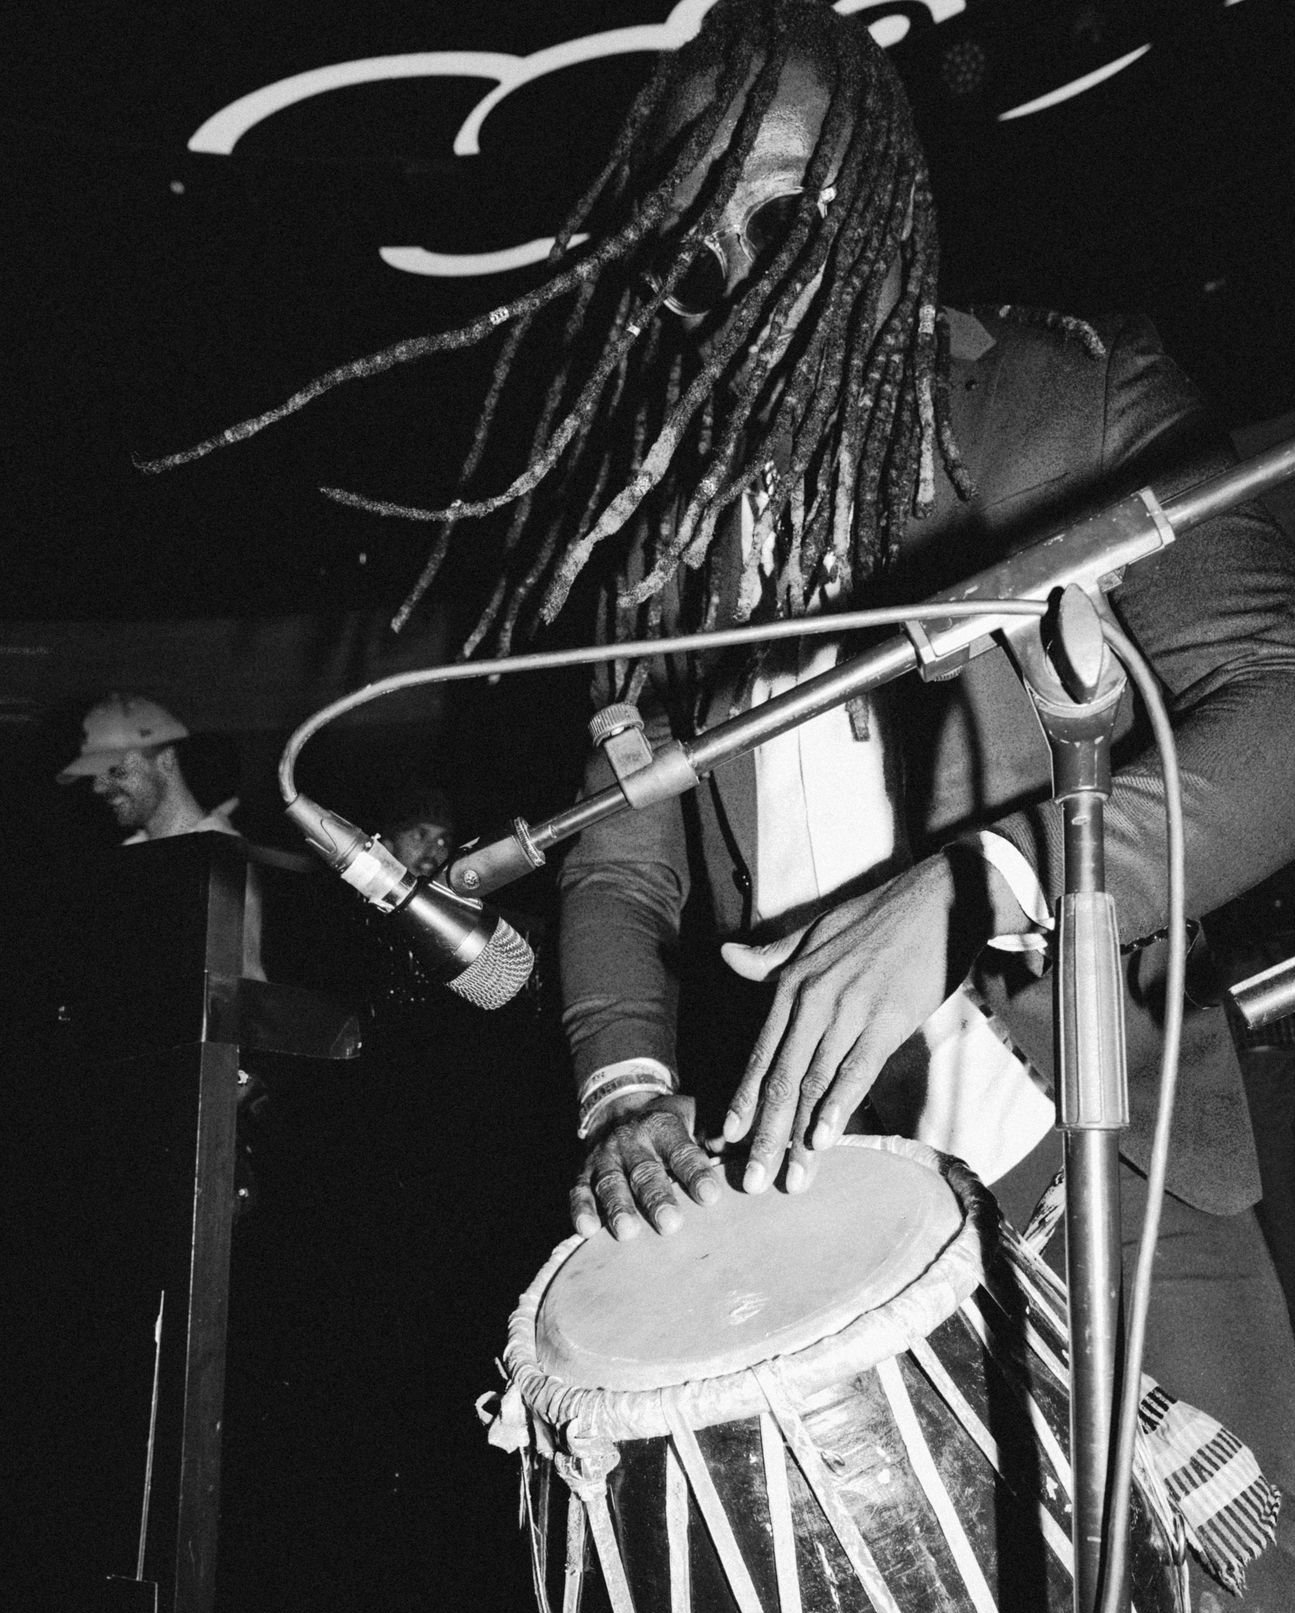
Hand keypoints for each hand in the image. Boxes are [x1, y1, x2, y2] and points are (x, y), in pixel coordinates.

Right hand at [570, 1092, 721, 1239]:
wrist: (621, 1109)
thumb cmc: (672, 1126)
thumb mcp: (697, 1116)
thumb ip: (717, 1130)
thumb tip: (737, 1143)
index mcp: (663, 1126)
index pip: (681, 1150)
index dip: (695, 1172)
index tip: (710, 1196)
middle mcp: (631, 1140)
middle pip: (645, 1171)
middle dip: (656, 1198)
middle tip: (671, 1223)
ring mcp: (606, 1158)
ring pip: (611, 1183)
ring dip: (618, 1207)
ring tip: (628, 1231)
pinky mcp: (585, 1174)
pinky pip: (579, 1191)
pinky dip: (581, 1210)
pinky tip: (587, 1230)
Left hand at [720, 851, 1003, 1197]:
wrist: (938, 900)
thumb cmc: (877, 917)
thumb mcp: (815, 932)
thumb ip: (773, 956)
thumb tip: (727, 956)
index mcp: (793, 983)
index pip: (761, 1053)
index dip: (742, 1099)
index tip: (724, 1138)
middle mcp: (813, 1000)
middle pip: (781, 1078)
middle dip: (763, 1133)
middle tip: (751, 1180)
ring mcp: (850, 1010)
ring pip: (815, 1083)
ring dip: (799, 1135)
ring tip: (789, 1179)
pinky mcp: (888, 1019)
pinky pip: (856, 1070)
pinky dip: (838, 1107)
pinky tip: (823, 1139)